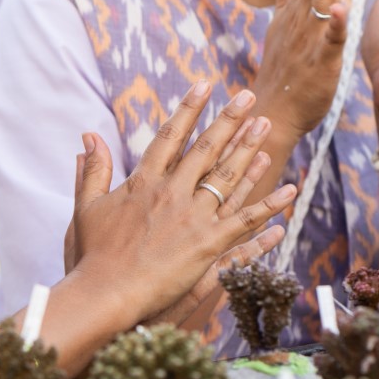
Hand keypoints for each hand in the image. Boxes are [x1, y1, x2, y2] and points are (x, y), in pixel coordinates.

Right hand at [65, 83, 298, 326]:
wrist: (106, 292)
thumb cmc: (93, 255)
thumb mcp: (87, 207)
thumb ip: (93, 170)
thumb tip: (89, 135)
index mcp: (143, 181)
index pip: (170, 136)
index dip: (188, 108)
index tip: (203, 85)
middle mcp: (172, 192)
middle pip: (205, 148)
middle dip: (229, 119)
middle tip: (248, 95)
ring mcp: (192, 217)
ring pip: (228, 176)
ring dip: (249, 148)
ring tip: (266, 125)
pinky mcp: (208, 244)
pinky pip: (246, 220)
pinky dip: (270, 205)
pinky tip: (290, 189)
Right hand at [255, 0, 348, 136]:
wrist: (273, 111)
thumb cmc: (282, 68)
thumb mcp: (280, 20)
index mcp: (293, 10)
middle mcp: (299, 20)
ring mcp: (309, 40)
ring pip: (319, 2)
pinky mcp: (322, 63)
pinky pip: (330, 41)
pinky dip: (335, 24)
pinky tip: (341, 8)